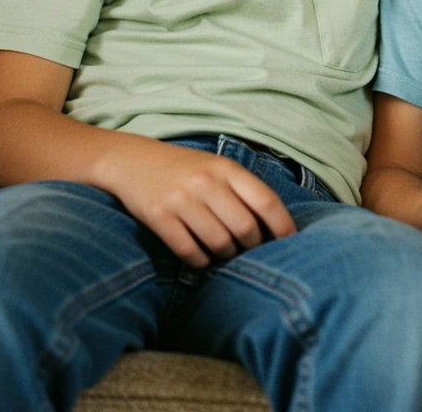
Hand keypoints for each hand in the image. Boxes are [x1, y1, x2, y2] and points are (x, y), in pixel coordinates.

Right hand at [103, 140, 296, 267]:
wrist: (132, 161)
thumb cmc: (185, 169)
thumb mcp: (217, 168)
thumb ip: (244, 191)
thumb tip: (275, 229)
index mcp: (227, 168)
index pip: (266, 201)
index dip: (283, 226)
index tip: (290, 242)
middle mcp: (206, 182)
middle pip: (245, 228)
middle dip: (251, 246)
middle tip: (246, 249)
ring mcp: (181, 199)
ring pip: (220, 243)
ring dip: (225, 255)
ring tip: (223, 251)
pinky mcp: (158, 217)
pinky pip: (190, 252)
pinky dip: (200, 261)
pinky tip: (201, 256)